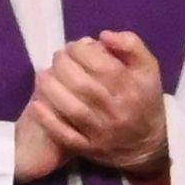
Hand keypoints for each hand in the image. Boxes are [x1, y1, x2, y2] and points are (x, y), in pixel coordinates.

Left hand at [23, 31, 171, 182]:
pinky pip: (66, 136)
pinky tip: (36, 105)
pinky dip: (49, 121)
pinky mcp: (89, 149)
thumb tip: (104, 35)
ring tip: (43, 76)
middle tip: (57, 59)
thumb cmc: (145, 99)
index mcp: (133, 88)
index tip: (73, 47)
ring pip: (73, 110)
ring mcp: (102, 132)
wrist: (148, 145)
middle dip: (63, 67)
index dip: (81, 52)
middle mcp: (118, 111)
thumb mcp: (148, 69)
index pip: (102, 66)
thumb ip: (131, 45)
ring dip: (52, 90)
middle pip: (83, 86)